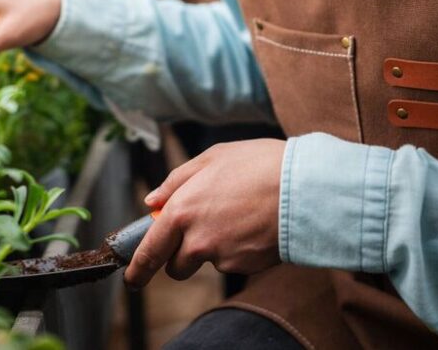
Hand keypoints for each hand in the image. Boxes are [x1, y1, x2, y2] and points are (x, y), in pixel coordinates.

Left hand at [124, 139, 287, 287]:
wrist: (305, 187)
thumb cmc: (258, 165)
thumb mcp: (212, 158)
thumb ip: (176, 181)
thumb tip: (153, 201)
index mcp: (181, 210)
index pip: (150, 251)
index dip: (139, 269)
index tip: (133, 280)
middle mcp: (197, 239)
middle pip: (176, 267)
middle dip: (180, 258)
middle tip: (198, 237)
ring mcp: (222, 256)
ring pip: (208, 262)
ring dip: (214, 250)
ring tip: (239, 218)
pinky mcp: (245, 266)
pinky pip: (234, 262)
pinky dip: (240, 250)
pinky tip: (255, 226)